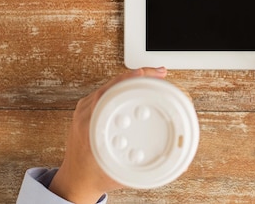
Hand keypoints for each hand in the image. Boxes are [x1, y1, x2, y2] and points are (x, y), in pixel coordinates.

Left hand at [48, 67, 167, 203]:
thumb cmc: (95, 176)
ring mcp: (84, 110)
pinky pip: (106, 89)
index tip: (146, 74)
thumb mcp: (125, 174)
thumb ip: (152, 170)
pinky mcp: (86, 108)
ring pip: (110, 84)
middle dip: (139, 75)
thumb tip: (178, 166)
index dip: (130, 80)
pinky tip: (137, 84)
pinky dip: (123, 84)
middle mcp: (86, 115)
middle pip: (113, 84)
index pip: (111, 93)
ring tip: (153, 76)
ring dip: (132, 78)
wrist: (76, 181)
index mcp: (91, 128)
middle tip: (159, 73)